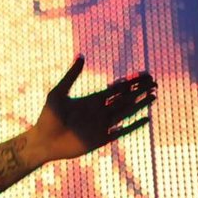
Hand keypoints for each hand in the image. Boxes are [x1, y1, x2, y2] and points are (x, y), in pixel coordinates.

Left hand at [32, 56, 156, 161]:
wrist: (43, 141)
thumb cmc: (47, 117)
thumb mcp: (58, 93)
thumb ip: (71, 76)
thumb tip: (81, 56)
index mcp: (91, 100)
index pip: (116, 89)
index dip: (130, 81)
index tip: (143, 74)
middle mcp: (99, 112)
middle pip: (124, 99)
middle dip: (139, 90)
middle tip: (154, 82)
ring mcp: (102, 125)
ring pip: (126, 112)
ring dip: (140, 104)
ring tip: (154, 95)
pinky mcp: (102, 139)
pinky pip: (122, 131)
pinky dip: (134, 125)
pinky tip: (146, 118)